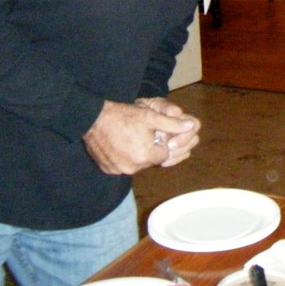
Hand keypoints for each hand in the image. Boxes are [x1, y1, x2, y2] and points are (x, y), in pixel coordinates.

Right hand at [83, 99, 199, 174]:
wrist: (92, 118)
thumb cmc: (123, 115)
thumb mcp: (150, 116)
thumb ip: (173, 124)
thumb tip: (192, 126)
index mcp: (145, 156)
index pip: (164, 154)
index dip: (161, 142)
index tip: (153, 132)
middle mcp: (132, 168)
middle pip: (150, 160)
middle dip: (149, 148)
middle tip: (140, 134)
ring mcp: (118, 170)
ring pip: (136, 164)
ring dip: (136, 153)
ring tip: (129, 137)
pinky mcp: (107, 169)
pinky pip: (121, 166)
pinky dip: (123, 157)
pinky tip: (119, 144)